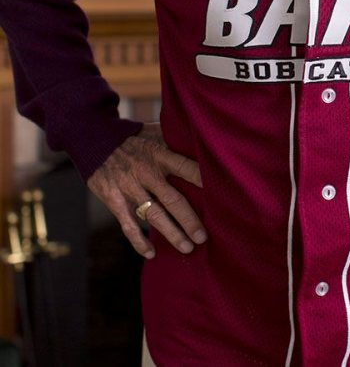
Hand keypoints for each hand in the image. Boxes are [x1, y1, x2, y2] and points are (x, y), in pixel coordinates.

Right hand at [87, 122, 205, 259]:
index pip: (186, 167)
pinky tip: (151, 253)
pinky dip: (138, 241)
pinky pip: (128, 224)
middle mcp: (146, 171)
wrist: (93, 138)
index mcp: (159, 154)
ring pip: (153, 215)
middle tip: (203, 237)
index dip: (202, 180)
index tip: (220, 195)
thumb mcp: (154, 131)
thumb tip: (201, 136)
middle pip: (172, 198)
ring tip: (187, 248)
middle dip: (189, 219)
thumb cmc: (132, 137)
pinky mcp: (113, 199)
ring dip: (171, 233)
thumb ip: (174, 138)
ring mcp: (129, 187)